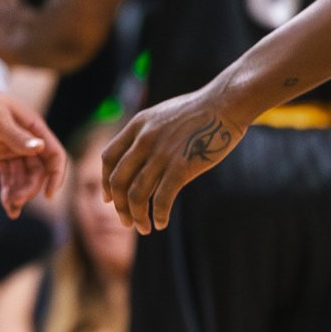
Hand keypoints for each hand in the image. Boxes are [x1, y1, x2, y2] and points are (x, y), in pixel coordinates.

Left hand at [0, 80, 64, 215]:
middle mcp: (26, 139)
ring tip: (10, 209)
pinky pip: (8, 173)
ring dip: (18, 192)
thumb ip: (17, 137)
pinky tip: (5, 203)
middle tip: (16, 202)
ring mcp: (12, 146)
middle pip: (37, 171)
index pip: (54, 155)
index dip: (56, 176)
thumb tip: (40, 149)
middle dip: (29, 188)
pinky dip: (8, 188)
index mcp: (33, 128)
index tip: (49, 196)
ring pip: (22, 175)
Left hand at [101, 87, 245, 232]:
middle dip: (119, 206)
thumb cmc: (199, 111)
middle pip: (118, 181)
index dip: (105, 181)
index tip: (109, 199)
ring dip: (137, 217)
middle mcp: (144, 140)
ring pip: (136, 195)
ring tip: (144, 228)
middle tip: (126, 221)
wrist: (225, 104)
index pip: (108, 158)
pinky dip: (158, 215)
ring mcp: (162, 154)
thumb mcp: (162, 115)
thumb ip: (147, 134)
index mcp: (137, 125)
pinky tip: (161, 223)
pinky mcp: (181, 167)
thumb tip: (139, 159)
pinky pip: (161, 199)